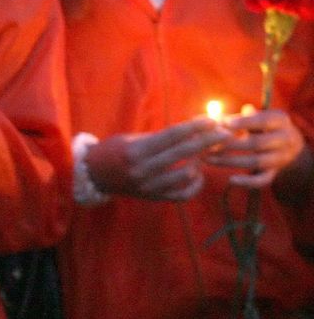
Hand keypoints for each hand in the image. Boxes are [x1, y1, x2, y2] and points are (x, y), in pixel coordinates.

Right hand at [85, 118, 224, 200]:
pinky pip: (183, 194)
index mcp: (136, 150)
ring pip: (186, 174)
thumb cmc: (113, 150)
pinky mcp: (154, 198)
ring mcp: (149, 186)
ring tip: (207, 153)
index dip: (194, 126)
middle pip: (183, 152)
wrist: (94, 175)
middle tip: (225, 133)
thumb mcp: (131, 139)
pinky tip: (198, 173)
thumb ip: (159, 137)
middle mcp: (143, 169)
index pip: (172, 135)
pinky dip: (195, 184)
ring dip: (200, 162)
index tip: (211, 120)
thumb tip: (191, 128)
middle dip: (207, 140)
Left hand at [204, 106, 304, 187]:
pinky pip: (263, 180)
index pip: (263, 120)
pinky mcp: (275, 172)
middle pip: (257, 143)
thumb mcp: (254, 117)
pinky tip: (231, 180)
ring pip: (256, 162)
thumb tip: (212, 119)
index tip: (225, 123)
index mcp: (279, 120)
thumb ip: (236, 117)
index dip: (244, 122)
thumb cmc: (260, 125)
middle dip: (230, 145)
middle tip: (209, 144)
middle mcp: (285, 139)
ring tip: (208, 159)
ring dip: (230, 161)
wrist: (287, 144)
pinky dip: (248, 182)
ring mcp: (281, 157)